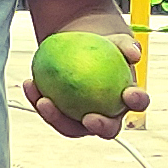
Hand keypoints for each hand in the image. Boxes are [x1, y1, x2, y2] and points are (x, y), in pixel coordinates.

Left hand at [24, 32, 146, 139]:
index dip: (137, 102)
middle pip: (107, 128)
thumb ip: (126, 45)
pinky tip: (30, 84)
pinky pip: (50, 110)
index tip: (128, 94)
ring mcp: (82, 117)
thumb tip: (134, 54)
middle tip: (88, 118)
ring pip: (71, 126)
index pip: (138, 103)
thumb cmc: (103, 41)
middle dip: (100, 127)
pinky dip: (38, 99)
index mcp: (128, 98)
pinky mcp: (61, 113)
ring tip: (44, 100)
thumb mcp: (115, 38)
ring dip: (57, 118)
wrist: (79, 39)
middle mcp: (108, 113)